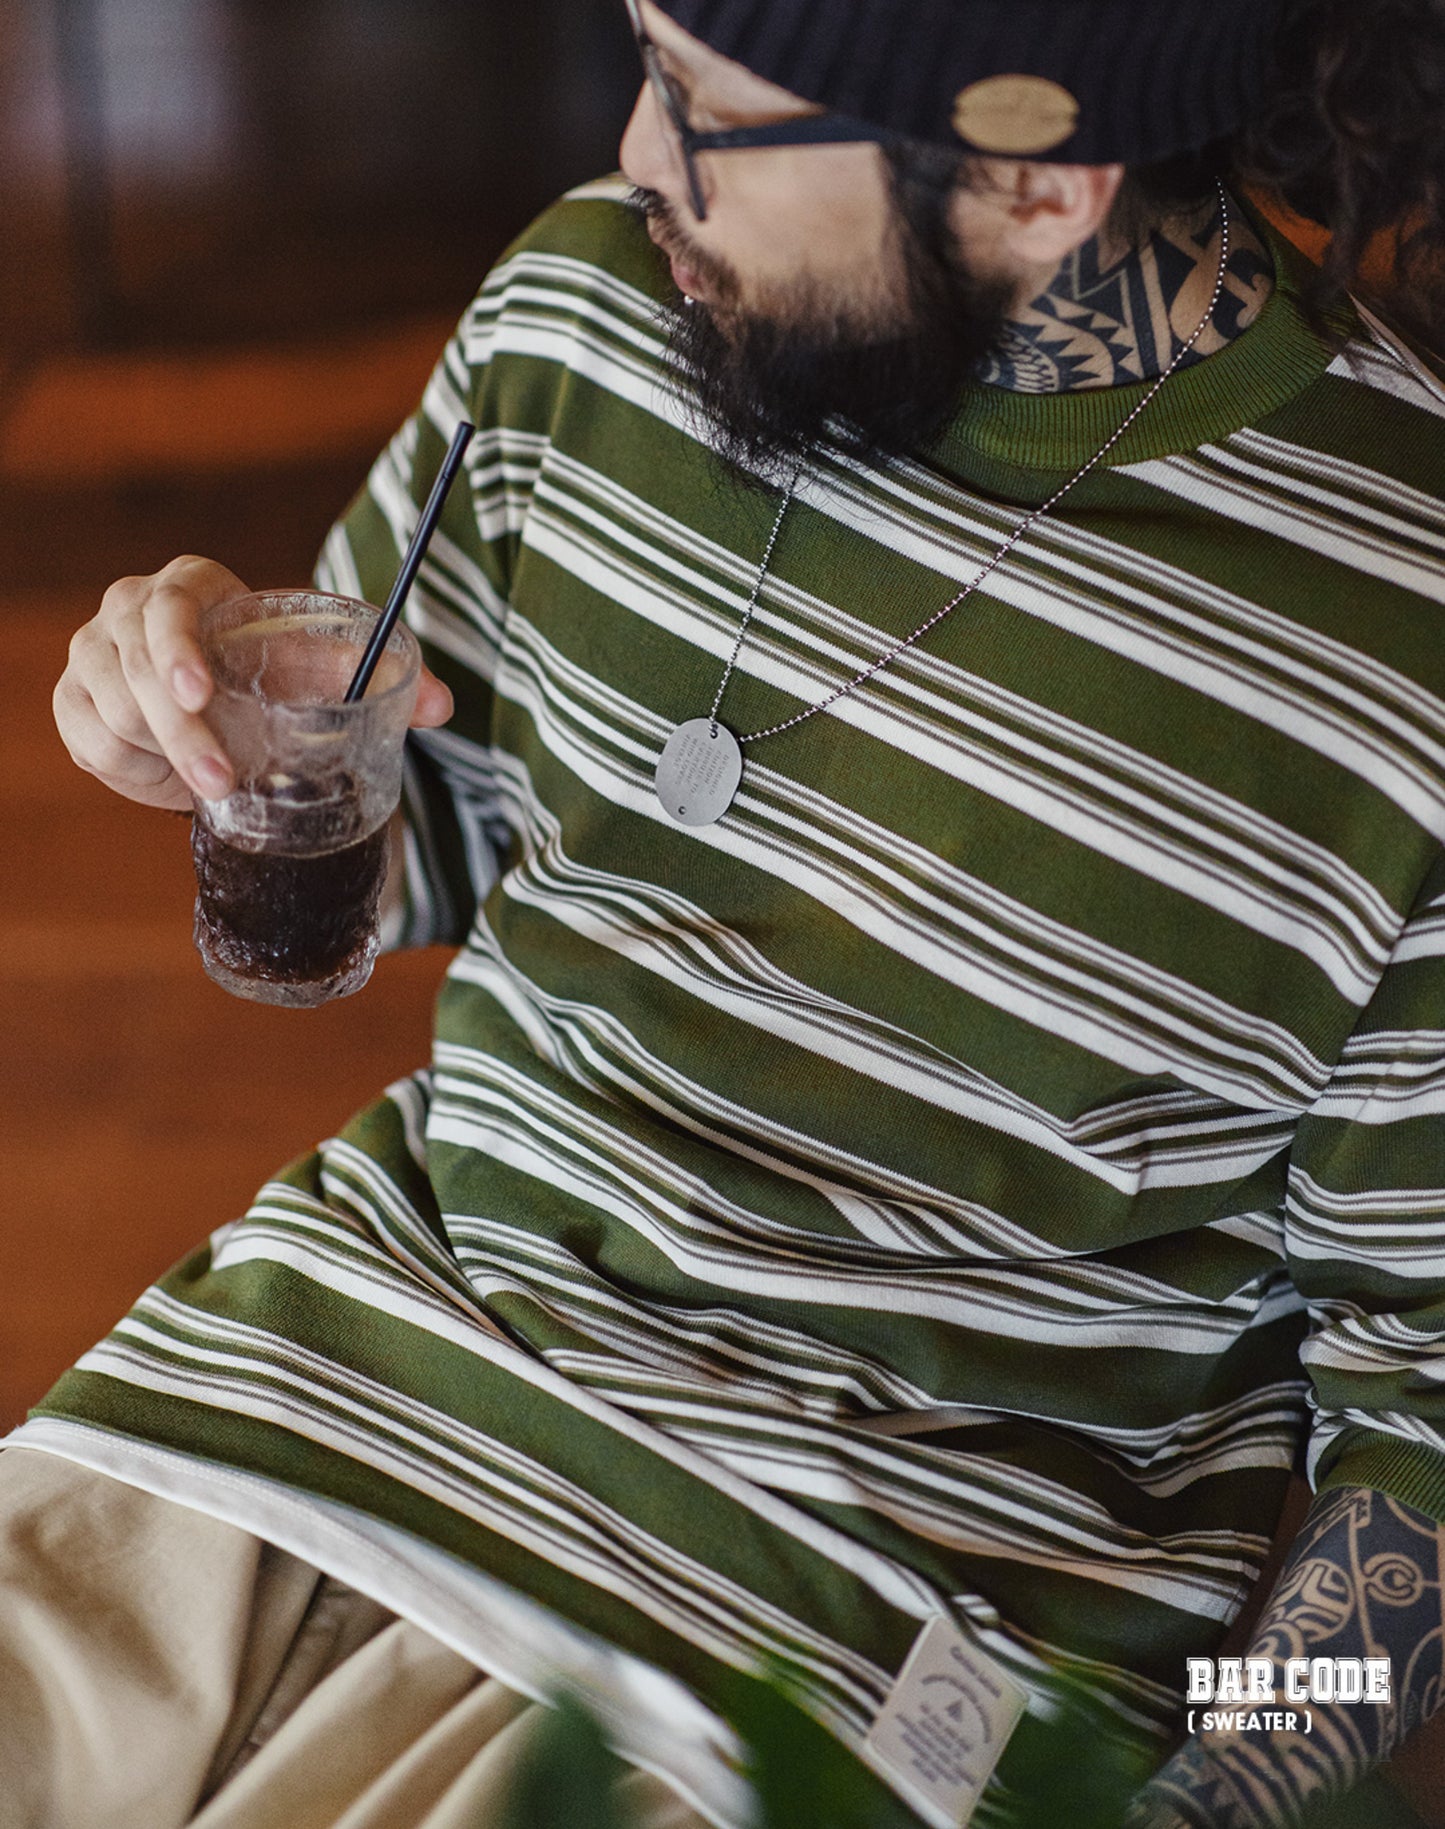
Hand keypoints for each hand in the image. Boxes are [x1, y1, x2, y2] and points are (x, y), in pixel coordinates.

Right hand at [54, 555, 454, 809]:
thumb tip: (444, 706)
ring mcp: (92, 654)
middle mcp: (129, 609)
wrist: (219, 701)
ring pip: (113, 712)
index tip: (201, 693)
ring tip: (213, 783)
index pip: (167, 606)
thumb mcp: (321, 666)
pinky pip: (92, 744)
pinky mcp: (72, 702)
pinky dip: (133, 770)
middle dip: (182, 734)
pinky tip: (169, 774)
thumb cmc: (273, 671)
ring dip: (164, 757)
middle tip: (222, 781)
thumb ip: (384, 676)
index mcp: (188, 585)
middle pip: (137, 670)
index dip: (177, 647)